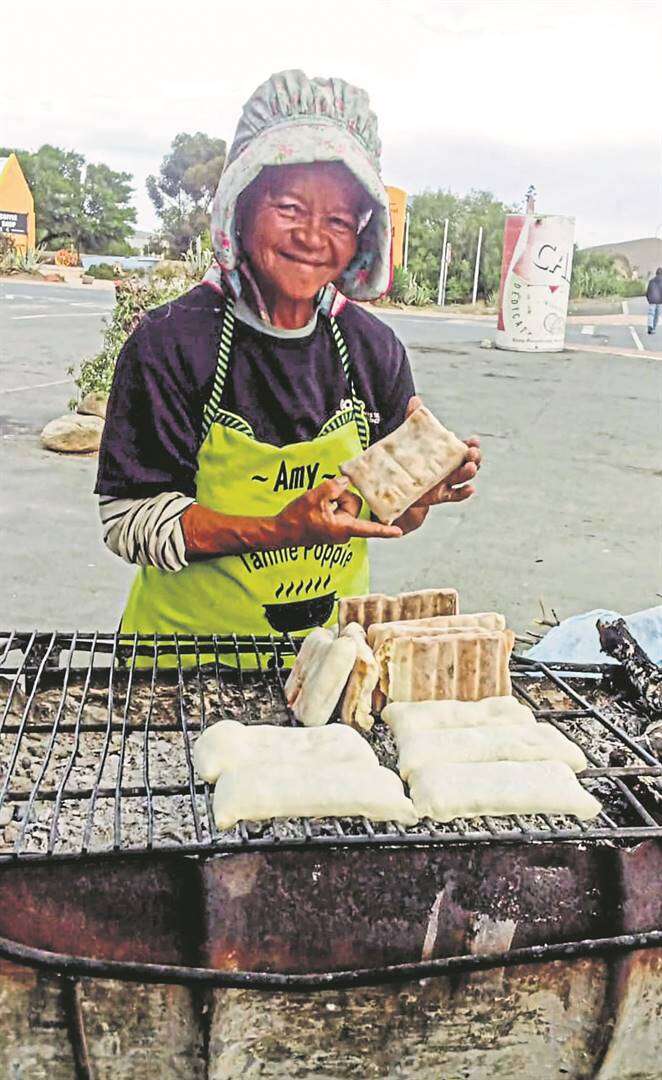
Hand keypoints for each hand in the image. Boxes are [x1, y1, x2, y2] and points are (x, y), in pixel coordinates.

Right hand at [276, 477, 402, 545]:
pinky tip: (315, 508)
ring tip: (316, 504)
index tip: (398, 533)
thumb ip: (333, 487)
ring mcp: (336, 531)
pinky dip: (327, 506)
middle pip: (353, 506)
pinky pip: (336, 511)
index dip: (384, 530)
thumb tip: (345, 481)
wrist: (281, 532)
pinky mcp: (330, 528)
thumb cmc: (297, 519)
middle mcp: (343, 532)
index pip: (369, 529)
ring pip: (343, 507)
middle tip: (323, 499)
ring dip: (332, 501)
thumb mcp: (314, 497)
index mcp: (343, 528)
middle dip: (340, 497)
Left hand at [394, 396, 481, 533]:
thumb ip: (415, 420)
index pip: (465, 447)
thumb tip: (415, 400)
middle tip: (473, 454)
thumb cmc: (410, 457)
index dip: (472, 445)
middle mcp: (452, 467)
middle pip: (470, 462)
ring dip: (470, 472)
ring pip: (464, 477)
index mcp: (449, 452)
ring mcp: (448, 481)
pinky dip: (464, 493)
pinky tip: (470, 489)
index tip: (474, 441)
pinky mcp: (441, 495)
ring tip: (471, 468)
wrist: (396, 482)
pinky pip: (456, 495)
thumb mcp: (411, 438)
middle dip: (474, 457)